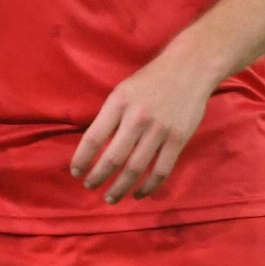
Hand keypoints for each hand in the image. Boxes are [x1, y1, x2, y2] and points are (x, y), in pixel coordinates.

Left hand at [68, 52, 215, 202]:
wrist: (189, 68)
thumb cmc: (151, 80)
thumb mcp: (123, 90)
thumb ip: (110, 116)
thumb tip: (94, 147)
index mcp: (119, 102)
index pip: (94, 137)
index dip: (82, 158)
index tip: (75, 172)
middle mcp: (137, 117)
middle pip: (113, 158)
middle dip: (98, 177)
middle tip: (90, 186)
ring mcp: (159, 129)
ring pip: (135, 168)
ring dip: (120, 188)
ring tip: (110, 197)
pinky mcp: (178, 139)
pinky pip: (161, 170)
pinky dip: (148, 187)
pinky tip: (138, 193)